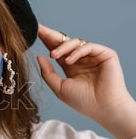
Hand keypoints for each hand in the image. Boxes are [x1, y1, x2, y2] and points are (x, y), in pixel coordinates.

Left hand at [37, 23, 135, 138]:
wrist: (102, 108)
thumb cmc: (82, 101)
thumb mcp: (59, 87)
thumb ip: (48, 73)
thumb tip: (39, 56)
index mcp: (70, 66)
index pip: (56, 49)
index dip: (46, 41)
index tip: (34, 32)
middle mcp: (81, 59)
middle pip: (64, 42)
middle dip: (50, 35)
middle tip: (39, 30)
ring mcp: (93, 56)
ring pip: (75, 42)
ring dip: (62, 47)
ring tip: (53, 55)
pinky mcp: (105, 54)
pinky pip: (88, 46)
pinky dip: (76, 52)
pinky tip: (68, 61)